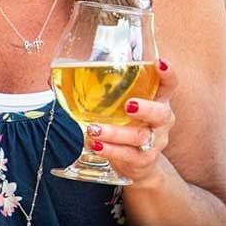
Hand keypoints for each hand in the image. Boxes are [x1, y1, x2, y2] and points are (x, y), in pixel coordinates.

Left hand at [85, 58, 176, 184]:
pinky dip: (110, 150)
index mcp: (159, 100)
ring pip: (140, 136)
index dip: (168, 73)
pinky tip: (94, 145)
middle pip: (161, 113)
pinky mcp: (144, 159)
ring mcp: (155, 141)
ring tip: (94, 129)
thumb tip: (55, 75)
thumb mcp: (120, 106)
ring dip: (116, 132)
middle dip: (146, 108)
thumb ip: (100, 90)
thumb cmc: (127, 125)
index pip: (170, 84)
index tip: (159, 62)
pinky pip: (128, 155)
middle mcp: (161, 121)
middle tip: (129, 105)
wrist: (139, 163)